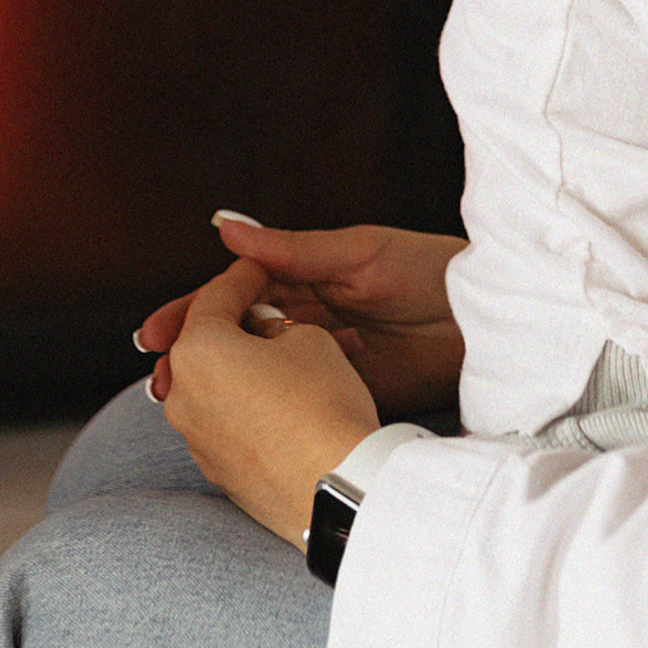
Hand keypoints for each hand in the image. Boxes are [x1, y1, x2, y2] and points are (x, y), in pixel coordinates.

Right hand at [140, 215, 467, 417]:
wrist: (492, 317)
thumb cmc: (433, 269)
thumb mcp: (359, 253)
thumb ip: (293, 250)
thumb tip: (225, 227)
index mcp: (308, 278)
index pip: (236, 295)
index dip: (194, 313)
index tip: (154, 334)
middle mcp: (310, 320)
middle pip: (239, 339)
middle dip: (195, 357)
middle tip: (157, 379)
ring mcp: (325, 360)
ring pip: (261, 375)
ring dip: (222, 388)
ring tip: (182, 406)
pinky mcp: (348, 394)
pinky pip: (298, 401)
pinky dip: (266, 410)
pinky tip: (236, 421)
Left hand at [151, 257, 378, 544]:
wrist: (337, 487)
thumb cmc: (322, 401)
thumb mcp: (308, 336)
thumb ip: (275, 324)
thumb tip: (264, 335)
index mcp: (196, 350)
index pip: (216, 295)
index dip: (245, 276)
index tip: (260, 268)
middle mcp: (181, 397)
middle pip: (205, 343)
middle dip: (237, 324)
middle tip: (268, 312)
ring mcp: (195, 441)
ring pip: (215, 386)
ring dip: (243, 367)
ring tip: (286, 358)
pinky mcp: (218, 473)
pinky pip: (227, 423)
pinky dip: (248, 405)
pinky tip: (285, 401)